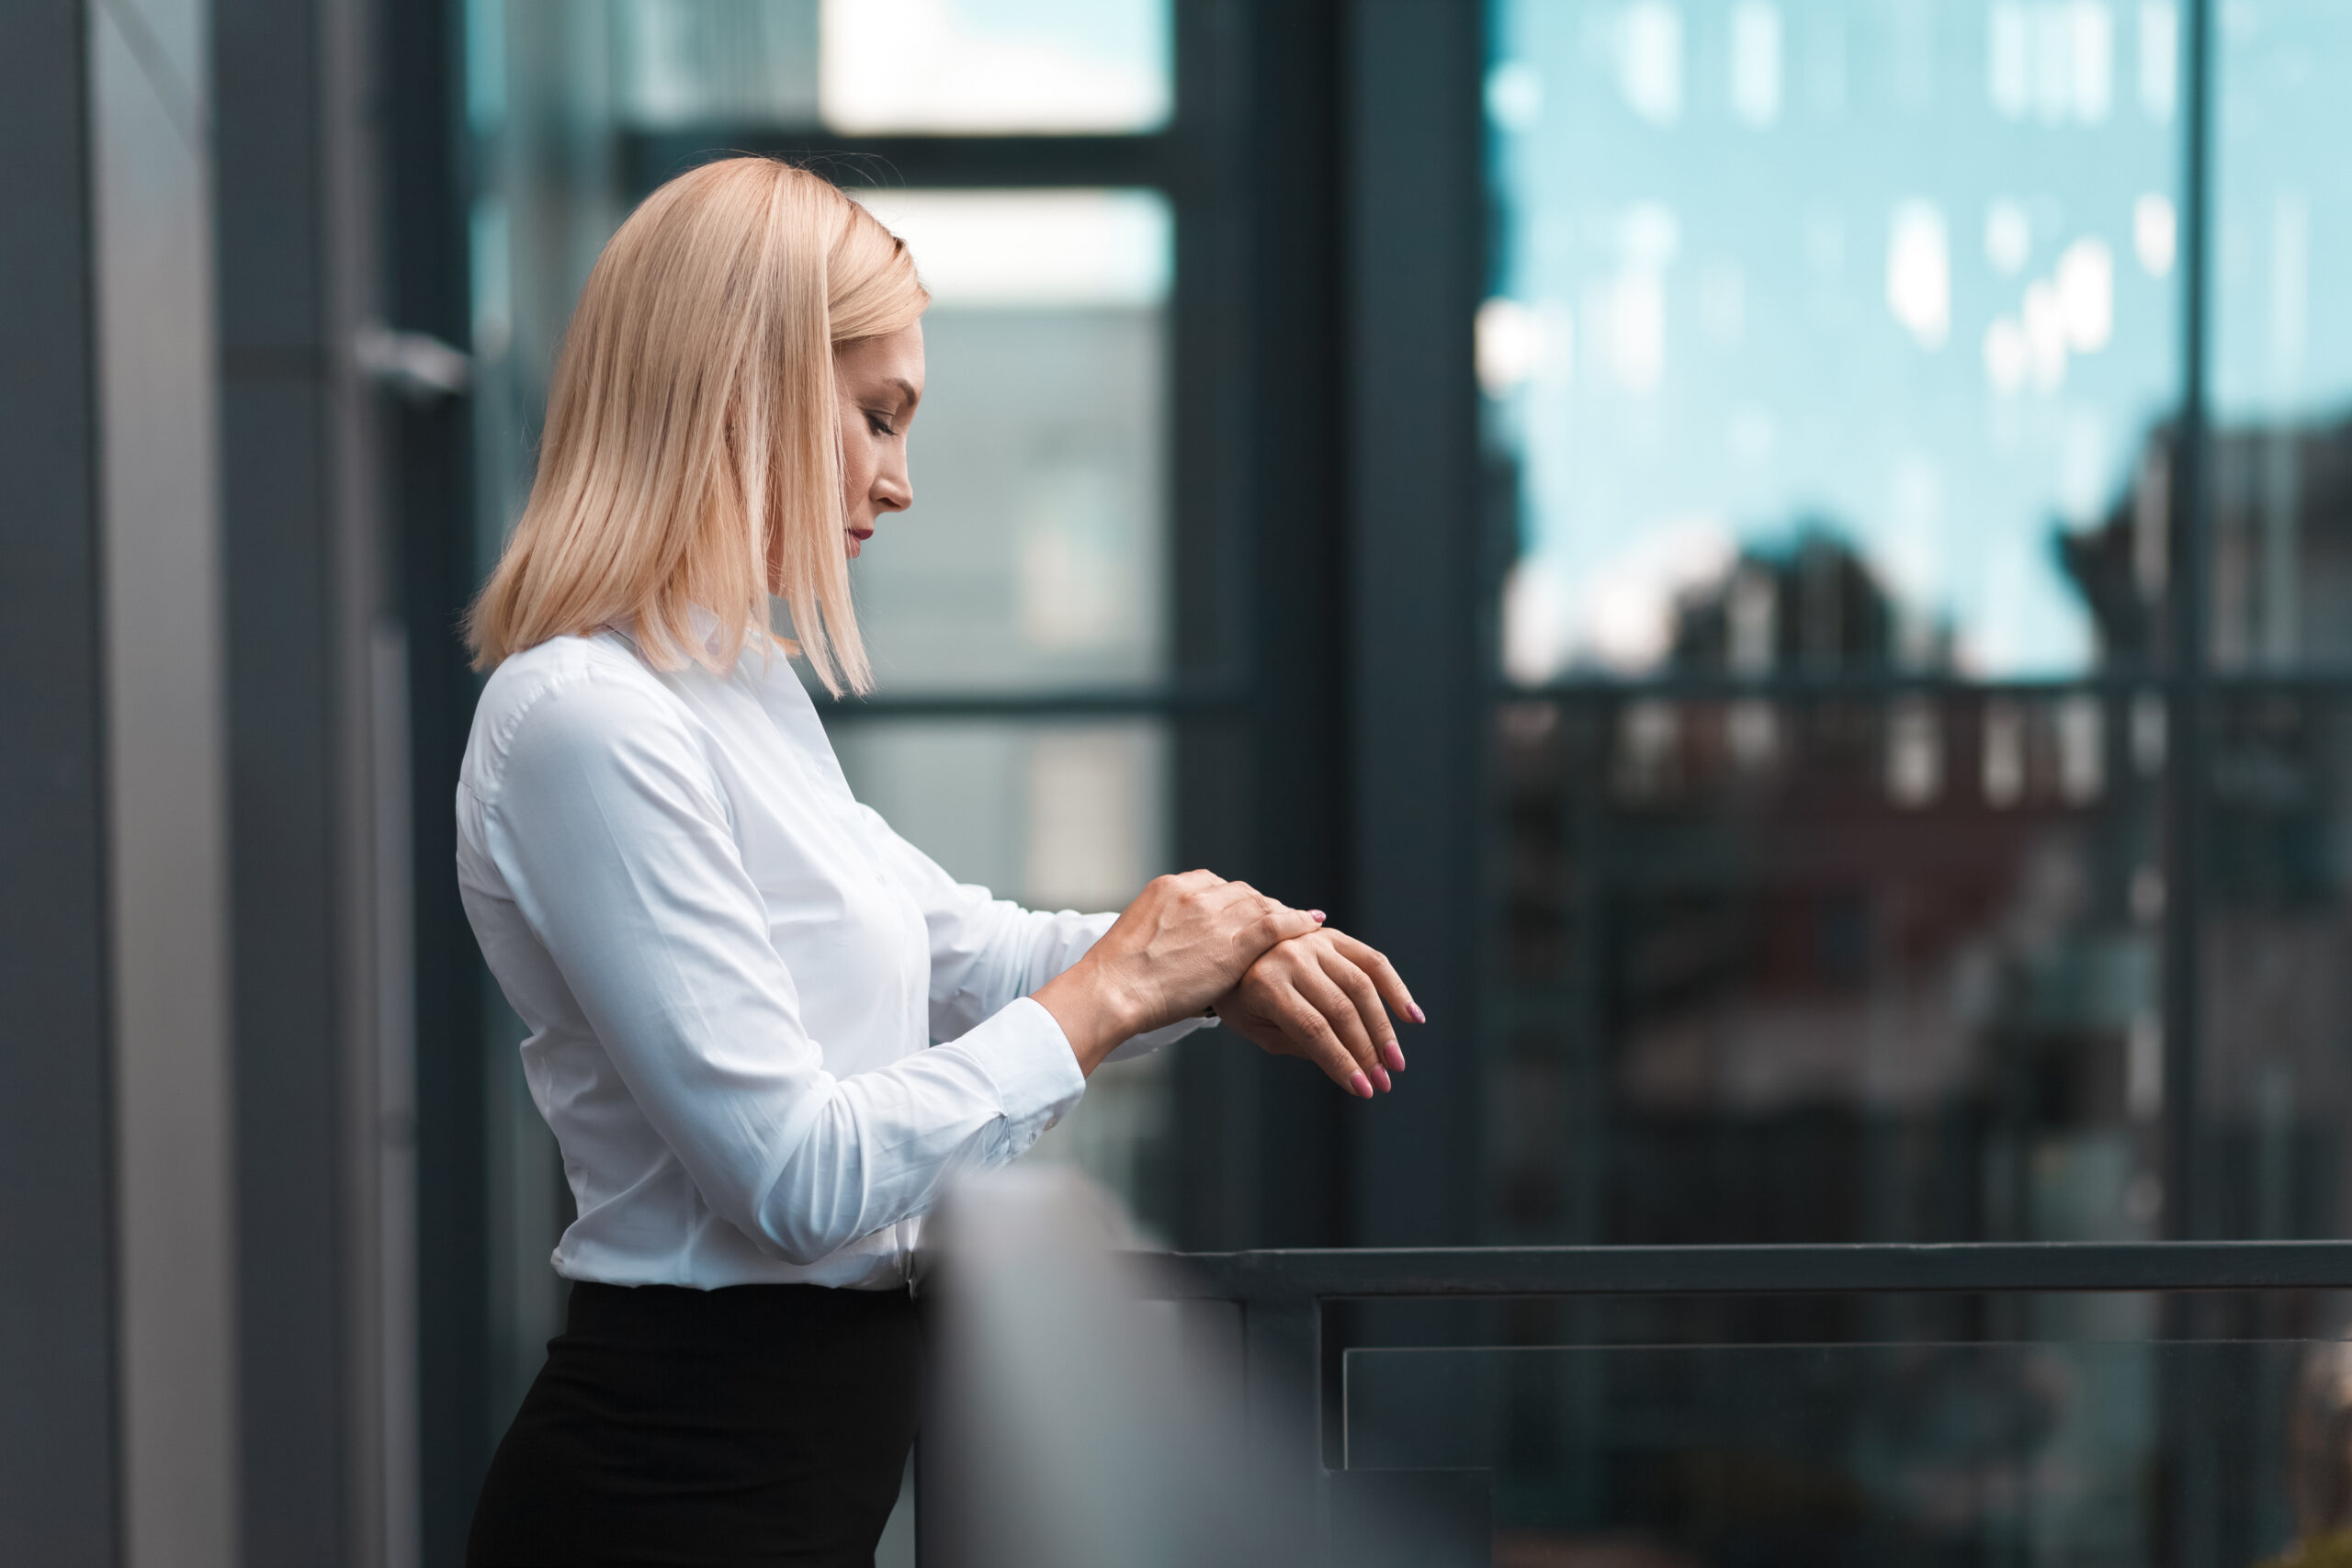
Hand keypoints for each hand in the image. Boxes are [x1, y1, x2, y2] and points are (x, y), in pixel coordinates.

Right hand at [1033, 871, 1319, 1073]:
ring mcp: (1215, 914)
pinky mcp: (1233, 942)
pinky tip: (1313, 925)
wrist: (1112, 990)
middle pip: (1242, 893)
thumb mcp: (1139, 938)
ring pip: (1261, 906)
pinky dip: (1297, 922)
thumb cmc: (1117, 980)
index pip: (1215, 886)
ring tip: (1300, 927)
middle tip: (1278, 923)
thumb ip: (1166, 930)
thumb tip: (1181, 947)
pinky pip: (1276, 924)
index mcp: (1168, 887)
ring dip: (1281, 916)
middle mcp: (1194, 891)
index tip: (1248, 914)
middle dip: (1260, 908)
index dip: (1237, 902)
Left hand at [1213, 926, 1421, 1098]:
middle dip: (1366, 1051)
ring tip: (1395, 1061)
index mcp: (1266, 985)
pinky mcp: (1333, 936)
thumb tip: (1350, 1064)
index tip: (1362, 1090)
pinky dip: (1396, 988)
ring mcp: (1314, 942)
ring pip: (1362, 986)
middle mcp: (1291, 957)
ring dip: (1384, 1028)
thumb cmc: (1242, 1000)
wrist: (1231, 951)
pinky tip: (1412, 1016)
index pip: (1313, 1029)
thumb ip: (1300, 1043)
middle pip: (1341, 1009)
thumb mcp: (1258, 1029)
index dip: (1340, 1061)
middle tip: (1384, 1083)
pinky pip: (1372, 961)